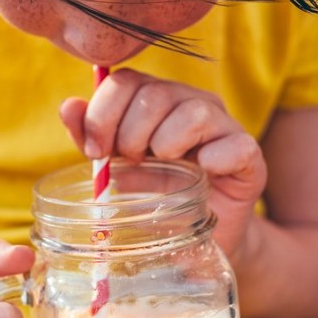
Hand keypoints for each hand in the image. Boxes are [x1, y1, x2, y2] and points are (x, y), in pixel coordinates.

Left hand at [59, 68, 266, 260]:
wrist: (198, 237)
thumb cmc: (155, 196)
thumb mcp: (116, 167)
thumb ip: (91, 136)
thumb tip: (68, 106)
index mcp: (155, 99)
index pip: (125, 81)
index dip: (103, 114)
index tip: (95, 151)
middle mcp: (190, 102)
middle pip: (154, 93)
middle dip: (130, 133)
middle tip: (130, 163)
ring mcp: (223, 126)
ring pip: (194, 113)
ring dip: (167, 143)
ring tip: (164, 166)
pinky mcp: (249, 157)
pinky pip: (235, 145)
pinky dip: (215, 159)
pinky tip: (203, 174)